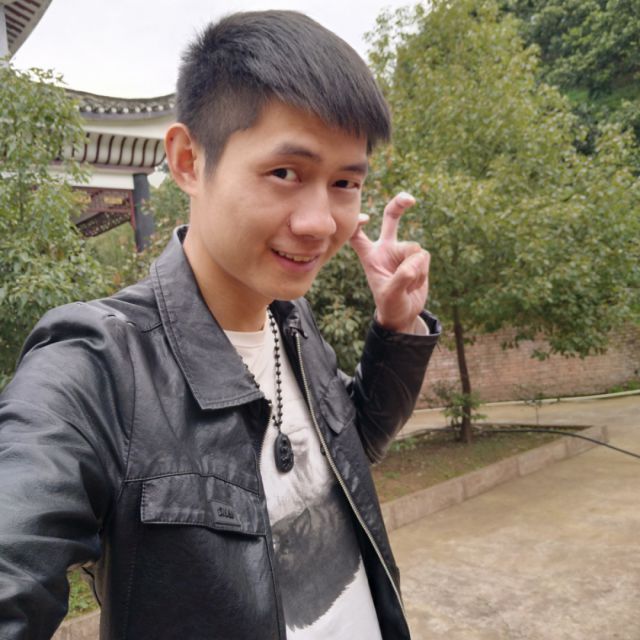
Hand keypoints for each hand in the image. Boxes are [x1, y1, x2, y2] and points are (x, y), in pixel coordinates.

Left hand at [350, 192, 429, 333]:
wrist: (403, 314)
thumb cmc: (390, 304)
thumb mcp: (391, 295)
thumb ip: (402, 277)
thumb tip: (416, 260)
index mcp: (370, 256)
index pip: (358, 235)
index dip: (357, 224)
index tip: (366, 219)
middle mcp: (386, 249)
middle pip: (391, 219)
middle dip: (399, 204)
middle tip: (410, 199)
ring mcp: (402, 252)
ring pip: (413, 248)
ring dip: (414, 268)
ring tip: (406, 285)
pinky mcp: (418, 258)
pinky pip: (424, 257)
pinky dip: (422, 272)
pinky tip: (414, 283)